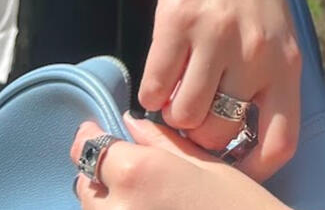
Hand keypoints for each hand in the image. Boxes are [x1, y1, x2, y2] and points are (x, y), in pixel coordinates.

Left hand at [71, 116, 289, 208]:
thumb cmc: (239, 207)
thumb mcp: (208, 165)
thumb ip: (162, 142)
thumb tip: (131, 123)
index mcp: (138, 173)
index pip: (91, 149)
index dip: (90, 137)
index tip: (94, 131)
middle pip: (85, 186)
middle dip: (100, 174)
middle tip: (128, 167)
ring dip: (107, 203)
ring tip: (144, 198)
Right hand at [137, 0, 301, 179]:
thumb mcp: (277, 29)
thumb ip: (267, 77)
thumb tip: (243, 139)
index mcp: (287, 61)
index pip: (280, 142)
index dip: (252, 168)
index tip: (229, 163)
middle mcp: (256, 54)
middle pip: (217, 135)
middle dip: (198, 134)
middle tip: (191, 111)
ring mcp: (216, 38)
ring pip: (183, 116)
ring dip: (172, 112)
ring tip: (177, 86)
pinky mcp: (178, 23)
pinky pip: (155, 87)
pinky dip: (151, 89)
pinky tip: (162, 69)